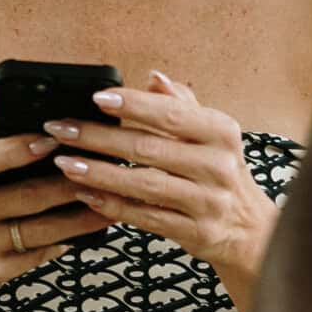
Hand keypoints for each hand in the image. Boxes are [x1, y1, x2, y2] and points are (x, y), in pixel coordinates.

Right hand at [0, 117, 105, 311]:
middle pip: (25, 196)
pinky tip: (82, 233)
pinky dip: (61, 243)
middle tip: (102, 170)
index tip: (55, 137)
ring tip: (105, 201)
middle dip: (68, 184)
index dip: (22, 148)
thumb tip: (3, 105)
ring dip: (79, 217)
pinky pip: (35, 256)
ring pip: (40, 230)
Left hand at [46, 72, 277, 291]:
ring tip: (65, 162)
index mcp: (222, 133)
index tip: (96, 98)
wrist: (250, 229)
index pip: (171, 114)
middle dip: (98, 138)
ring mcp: (208, 202)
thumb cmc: (221, 171)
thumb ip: (182, 105)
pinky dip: (112, 205)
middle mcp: (218, 166)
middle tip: (62, 129)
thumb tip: (153, 78)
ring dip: (98, 173)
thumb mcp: (212, 134)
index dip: (132, 105)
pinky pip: (145, 217)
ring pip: (143, 185)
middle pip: (148, 149)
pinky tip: (85, 194)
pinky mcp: (195, 232)